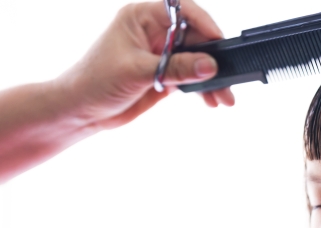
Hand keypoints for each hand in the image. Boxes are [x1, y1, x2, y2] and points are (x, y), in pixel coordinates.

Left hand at [56, 0, 234, 131]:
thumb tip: (209, 65)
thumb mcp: (137, 72)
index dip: (203, 23)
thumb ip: (176, 68)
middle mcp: (154, 32)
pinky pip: (191, 77)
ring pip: (196, 61)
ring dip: (211, 78)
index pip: (181, 10)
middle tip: (226, 79)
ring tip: (223, 97)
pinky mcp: (165, 74)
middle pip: (195, 38)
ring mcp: (161, 54)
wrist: (81, 111)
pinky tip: (211, 100)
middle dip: (213, 59)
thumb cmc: (95, 81)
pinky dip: (203, 88)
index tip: (218, 41)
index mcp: (141, 18)